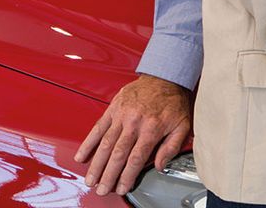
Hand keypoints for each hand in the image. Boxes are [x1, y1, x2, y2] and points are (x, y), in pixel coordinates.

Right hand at [75, 74, 192, 195]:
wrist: (165, 75)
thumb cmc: (173, 101)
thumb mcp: (182, 125)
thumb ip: (172, 147)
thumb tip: (160, 165)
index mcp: (151, 128)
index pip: (136, 158)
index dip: (127, 176)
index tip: (122, 188)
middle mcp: (134, 122)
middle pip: (118, 154)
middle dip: (108, 175)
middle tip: (102, 189)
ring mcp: (121, 114)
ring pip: (105, 143)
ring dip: (97, 164)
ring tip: (91, 179)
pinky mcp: (113, 108)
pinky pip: (98, 127)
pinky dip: (88, 142)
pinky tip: (82, 155)